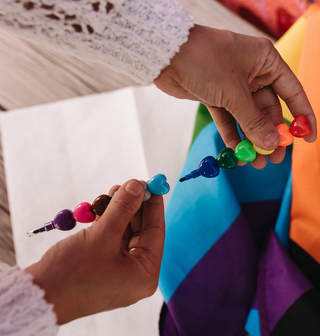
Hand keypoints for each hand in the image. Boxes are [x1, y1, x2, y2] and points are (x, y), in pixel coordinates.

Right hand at [25, 180, 164, 324]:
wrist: (38, 296)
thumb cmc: (72, 273)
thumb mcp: (102, 236)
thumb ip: (123, 208)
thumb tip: (138, 185)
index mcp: (144, 274)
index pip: (155, 231)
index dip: (153, 205)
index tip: (152, 183)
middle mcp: (135, 273)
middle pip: (140, 230)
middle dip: (132, 206)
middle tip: (127, 185)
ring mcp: (119, 269)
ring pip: (124, 231)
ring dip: (118, 211)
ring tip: (111, 193)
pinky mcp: (103, 265)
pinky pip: (111, 237)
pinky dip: (107, 221)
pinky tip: (101, 207)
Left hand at [154, 24, 316, 168]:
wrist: (168, 56)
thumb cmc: (204, 61)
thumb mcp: (234, 92)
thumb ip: (253, 120)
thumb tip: (271, 143)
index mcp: (265, 62)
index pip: (292, 92)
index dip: (302, 116)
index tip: (307, 138)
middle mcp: (252, 74)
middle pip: (268, 111)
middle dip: (270, 136)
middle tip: (273, 159)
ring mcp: (233, 87)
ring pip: (248, 118)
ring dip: (251, 140)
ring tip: (254, 162)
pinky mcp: (216, 97)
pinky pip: (228, 120)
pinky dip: (232, 136)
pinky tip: (236, 153)